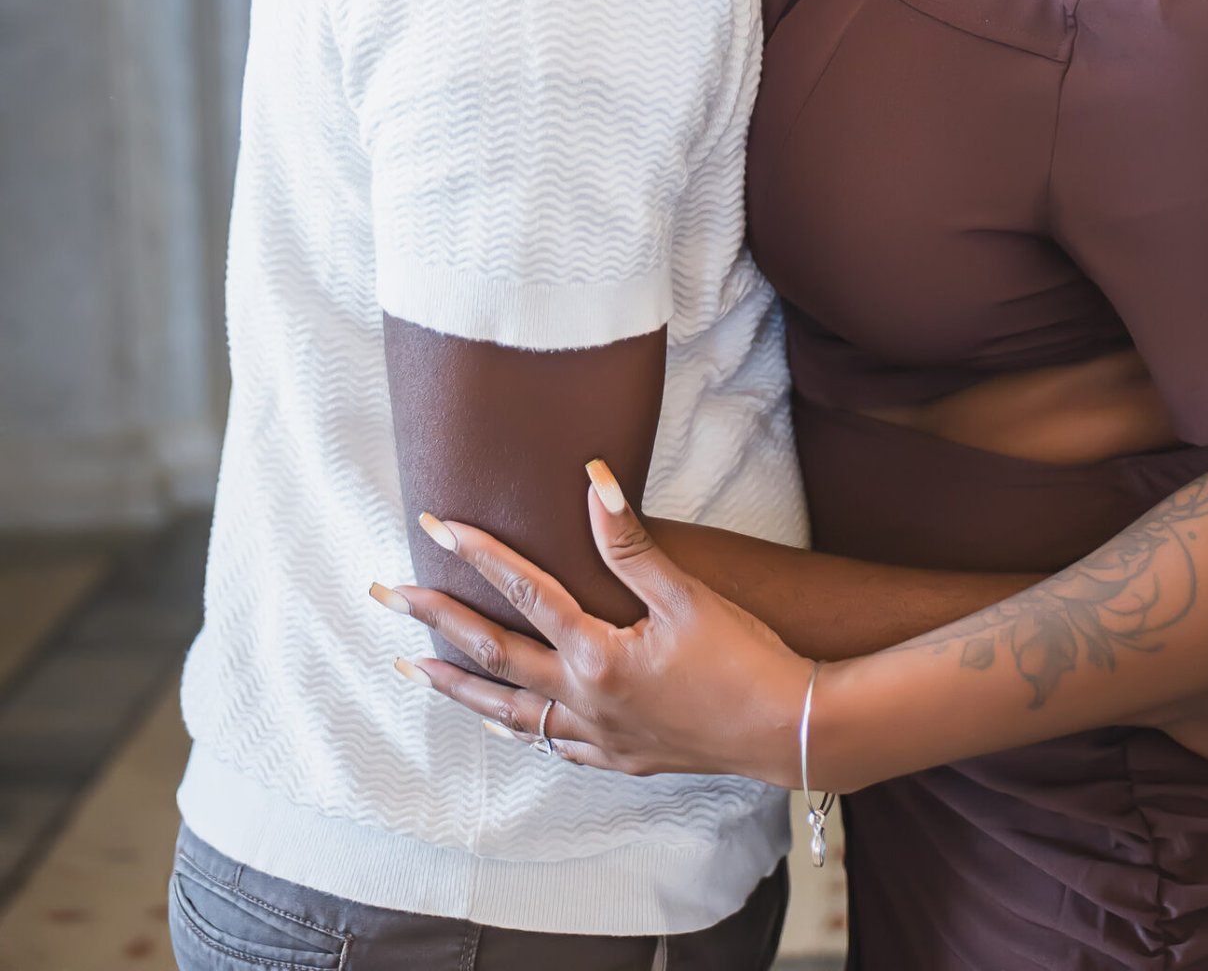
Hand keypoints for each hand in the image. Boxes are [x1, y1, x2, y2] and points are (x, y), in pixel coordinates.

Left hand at [374, 462, 810, 782]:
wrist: (788, 729)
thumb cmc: (744, 657)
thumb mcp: (689, 593)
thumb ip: (631, 543)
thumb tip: (592, 482)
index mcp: (598, 654)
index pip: (524, 593)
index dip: (478, 555)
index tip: (436, 526)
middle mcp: (584, 699)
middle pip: (492, 656)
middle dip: (433, 623)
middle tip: (386, 596)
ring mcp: (597, 735)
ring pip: (507, 710)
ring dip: (456, 685)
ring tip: (412, 670)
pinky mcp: (620, 756)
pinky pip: (550, 742)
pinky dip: (516, 727)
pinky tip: (503, 722)